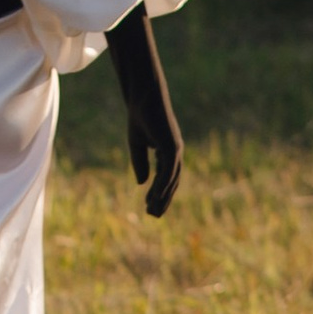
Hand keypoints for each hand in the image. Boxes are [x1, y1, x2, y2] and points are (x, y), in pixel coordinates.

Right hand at [128, 105, 182, 220]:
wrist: (144, 97)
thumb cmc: (140, 117)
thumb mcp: (137, 144)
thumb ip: (140, 163)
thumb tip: (142, 183)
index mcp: (168, 152)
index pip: (166, 178)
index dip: (159, 193)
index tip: (150, 207)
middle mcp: (175, 153)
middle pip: (171, 182)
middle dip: (163, 200)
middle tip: (153, 216)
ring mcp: (175, 150)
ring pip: (171, 180)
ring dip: (162, 197)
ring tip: (153, 211)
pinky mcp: (171, 147)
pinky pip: (168, 171)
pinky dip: (162, 186)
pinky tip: (155, 197)